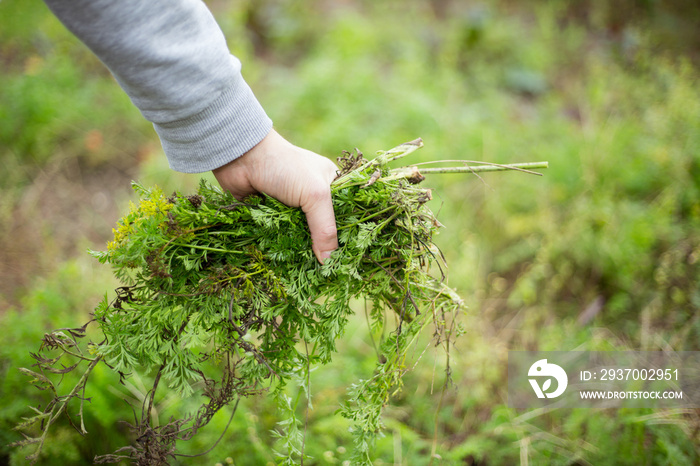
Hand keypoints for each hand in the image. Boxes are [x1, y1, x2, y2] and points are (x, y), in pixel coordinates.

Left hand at [212, 129, 338, 262]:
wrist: (241, 158)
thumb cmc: (284, 166)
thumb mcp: (315, 195)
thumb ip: (325, 228)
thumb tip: (329, 262)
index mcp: (331, 187)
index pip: (346, 216)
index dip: (348, 236)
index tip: (350, 259)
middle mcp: (313, 199)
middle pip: (324, 231)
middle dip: (324, 249)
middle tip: (329, 273)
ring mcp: (291, 208)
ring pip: (302, 237)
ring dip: (301, 251)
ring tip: (308, 273)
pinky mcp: (272, 217)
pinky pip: (281, 237)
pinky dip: (282, 248)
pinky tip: (287, 263)